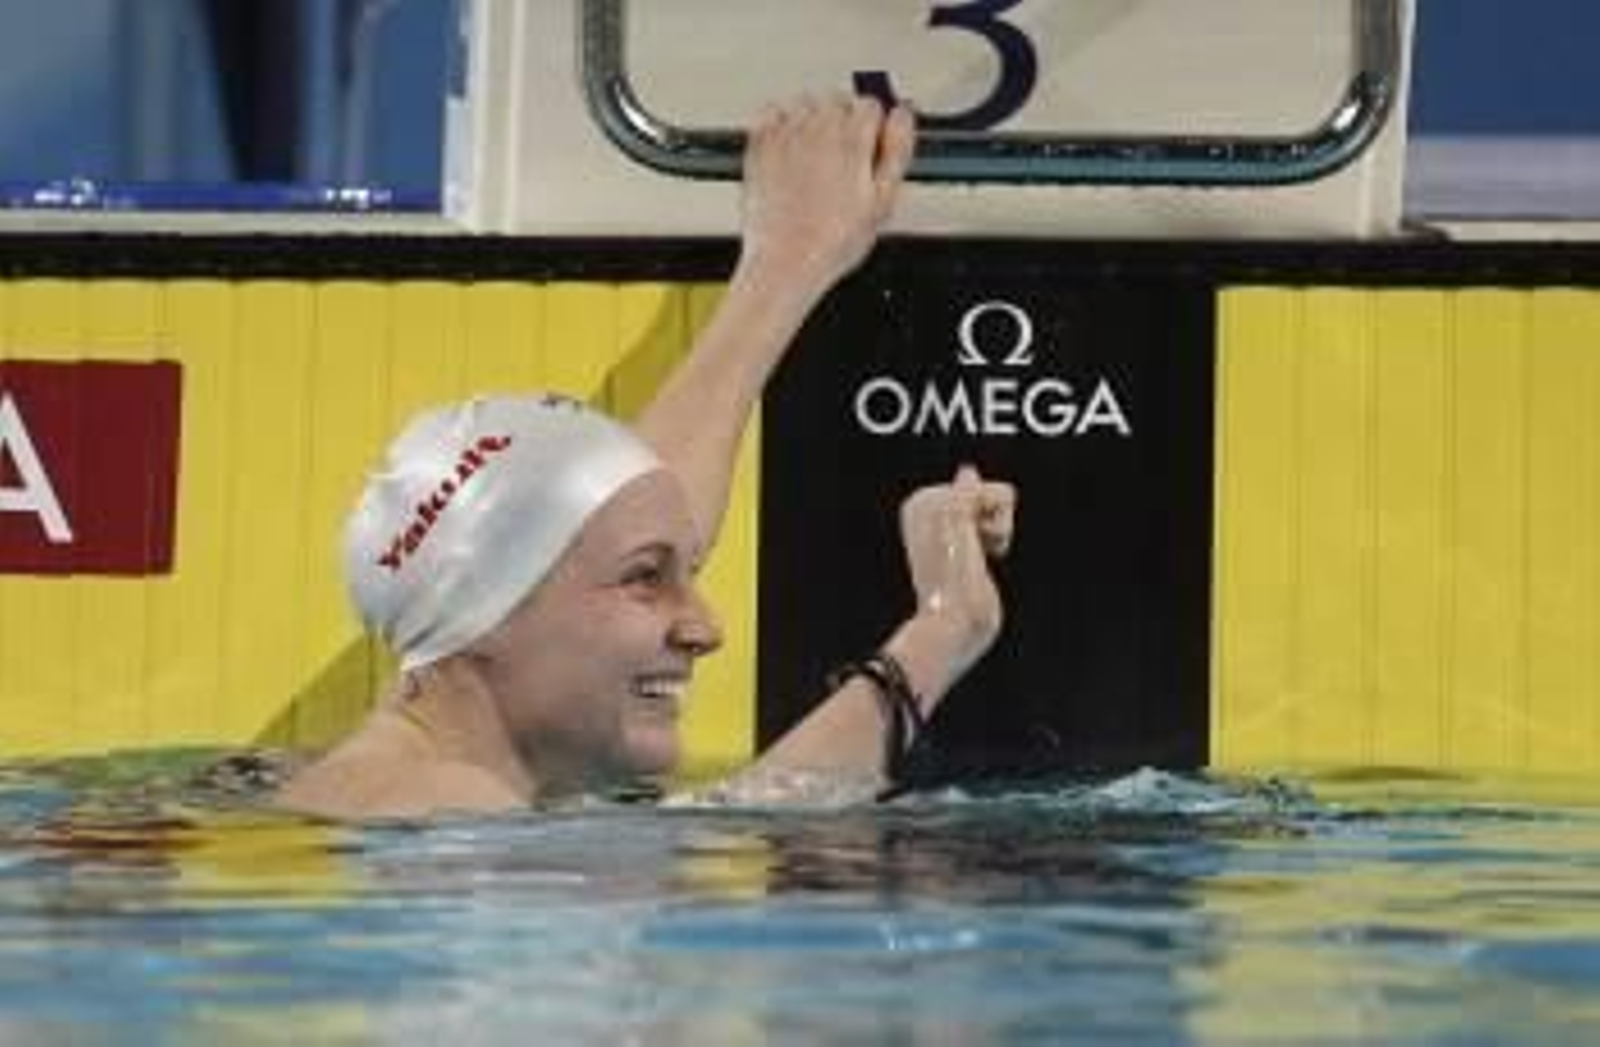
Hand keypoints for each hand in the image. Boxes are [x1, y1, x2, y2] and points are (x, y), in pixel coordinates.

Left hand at [738, 93, 915, 300]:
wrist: (785, 261)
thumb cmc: (832, 242)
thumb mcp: (883, 202)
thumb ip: (898, 150)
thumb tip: (904, 115)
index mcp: (852, 141)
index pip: (871, 104)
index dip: (874, 127)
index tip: (870, 146)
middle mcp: (818, 131)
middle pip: (838, 100)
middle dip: (845, 121)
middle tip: (844, 158)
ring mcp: (786, 136)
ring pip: (806, 102)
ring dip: (814, 119)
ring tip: (816, 155)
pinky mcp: (760, 145)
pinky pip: (772, 111)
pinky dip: (781, 120)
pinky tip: (789, 146)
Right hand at [890, 465, 1017, 701]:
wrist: (948, 627)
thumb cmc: (955, 604)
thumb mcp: (961, 550)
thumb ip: (965, 508)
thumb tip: (967, 470)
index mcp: (917, 511)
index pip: (975, 498)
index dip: (980, 531)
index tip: (959, 559)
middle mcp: (921, 500)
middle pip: (989, 492)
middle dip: (991, 527)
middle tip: (967, 562)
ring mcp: (935, 500)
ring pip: (998, 493)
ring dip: (998, 530)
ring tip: (973, 559)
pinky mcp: (954, 506)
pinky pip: (1005, 494)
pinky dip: (1003, 528)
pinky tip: (981, 554)